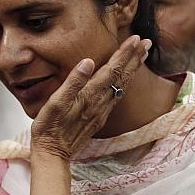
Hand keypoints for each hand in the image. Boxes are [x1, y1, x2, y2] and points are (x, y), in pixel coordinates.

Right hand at [31, 35, 150, 160]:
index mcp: (90, 96)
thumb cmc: (49, 128)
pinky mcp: (99, 119)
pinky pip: (117, 97)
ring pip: (122, 87)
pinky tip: (125, 81)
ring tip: (141, 56)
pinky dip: (124, 84)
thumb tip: (88, 62)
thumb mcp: (55, 103)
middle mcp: (100, 103)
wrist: (53, 155)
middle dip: (134, 58)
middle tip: (146, 42)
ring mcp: (101, 112)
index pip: (112, 70)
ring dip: (132, 70)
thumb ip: (73, 82)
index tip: (135, 39)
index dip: (124, 54)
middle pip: (122, 77)